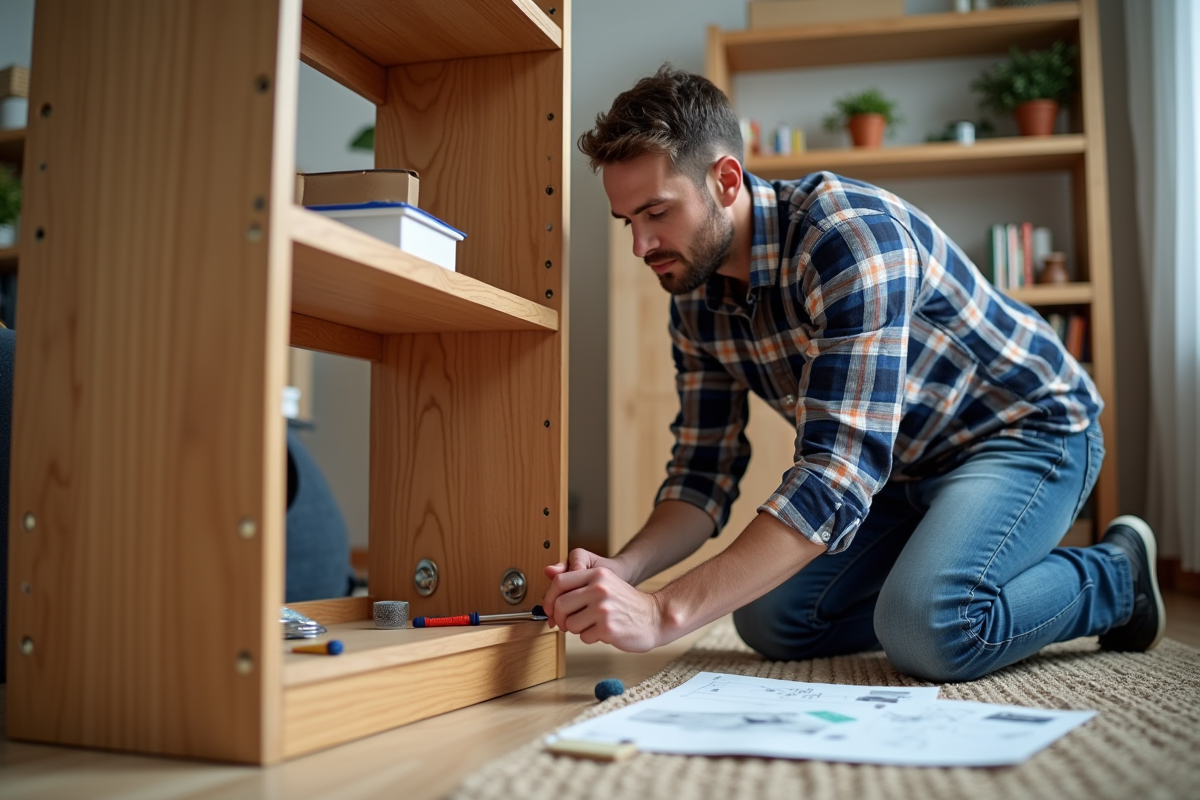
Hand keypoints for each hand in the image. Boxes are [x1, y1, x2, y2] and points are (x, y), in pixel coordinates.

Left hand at [541, 548, 664, 651]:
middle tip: (568, 622)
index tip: (550, 608)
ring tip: (592, 625)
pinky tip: (603, 631)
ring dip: (577, 629)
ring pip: (570, 624)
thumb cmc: (626, 603)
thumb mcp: (605, 583)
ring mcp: (603, 609)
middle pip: (560, 605)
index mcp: (597, 574)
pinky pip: (583, 637)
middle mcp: (600, 589)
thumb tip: (547, 573)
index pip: (560, 582)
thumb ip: (578, 581)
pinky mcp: (607, 628)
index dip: (549, 598)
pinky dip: (590, 638)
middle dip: (560, 618)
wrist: (654, 617)